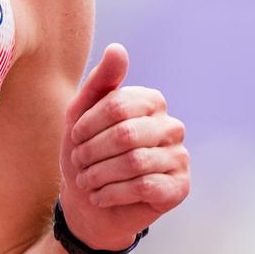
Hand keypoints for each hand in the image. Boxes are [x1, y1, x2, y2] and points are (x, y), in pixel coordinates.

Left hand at [59, 43, 188, 251]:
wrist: (90, 205)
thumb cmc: (87, 154)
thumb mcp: (81, 115)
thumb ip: (100, 82)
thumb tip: (117, 48)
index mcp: (152, 102)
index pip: (118, 105)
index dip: (88, 125)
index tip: (74, 138)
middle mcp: (171, 126)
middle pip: (126, 134)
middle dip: (93, 152)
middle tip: (79, 164)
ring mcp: (179, 157)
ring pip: (135, 162)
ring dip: (100, 175)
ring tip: (87, 181)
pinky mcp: (180, 186)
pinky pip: (145, 186)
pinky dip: (113, 193)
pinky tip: (100, 196)